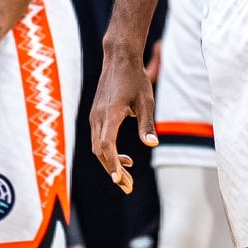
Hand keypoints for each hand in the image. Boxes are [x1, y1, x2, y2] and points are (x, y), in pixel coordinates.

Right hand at [89, 42, 157, 193]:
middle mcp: (98, 117)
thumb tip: (153, 144)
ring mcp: (95, 117)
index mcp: (110, 113)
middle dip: (114, 171)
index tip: (120, 181)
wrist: (119, 59)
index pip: (107, 145)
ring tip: (128, 177)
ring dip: (111, 164)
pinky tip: (126, 159)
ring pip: (98, 148)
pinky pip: (99, 140)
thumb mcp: (146, 101)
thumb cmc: (135, 78)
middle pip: (101, 152)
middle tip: (129, 188)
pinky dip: (109, 153)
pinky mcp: (96, 116)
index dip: (113, 164)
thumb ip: (147, 123)